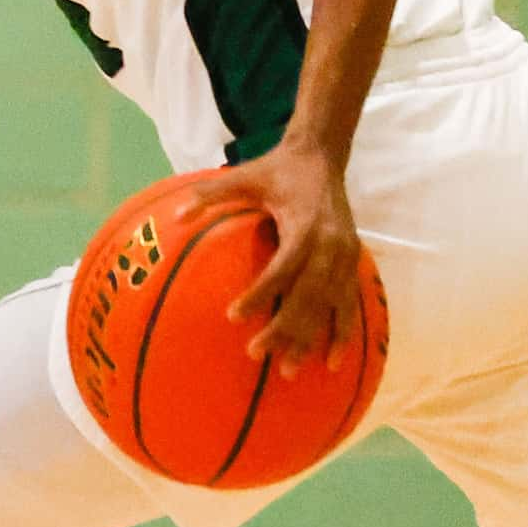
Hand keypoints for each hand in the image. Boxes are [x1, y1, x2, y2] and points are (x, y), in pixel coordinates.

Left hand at [178, 141, 364, 379]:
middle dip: (284, 327)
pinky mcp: (352, 262)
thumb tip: (176, 215)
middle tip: (256, 353)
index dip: (261, 293)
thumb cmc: (276, 169)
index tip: (234, 316)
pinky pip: (349, 303)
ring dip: (311, 338)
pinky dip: (342, 332)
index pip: (283, 267)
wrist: (322, 157)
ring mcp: (345, 255)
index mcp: (305, 224)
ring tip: (288, 370)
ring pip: (328, 305)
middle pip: (307, 294)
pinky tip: (332, 360)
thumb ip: (210, 193)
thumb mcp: (241, 175)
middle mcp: (330, 244)